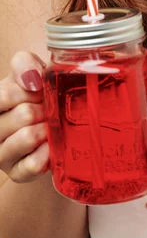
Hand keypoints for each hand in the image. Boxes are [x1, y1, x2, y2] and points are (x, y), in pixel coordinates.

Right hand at [0, 51, 48, 182]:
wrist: (47, 120)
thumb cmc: (33, 93)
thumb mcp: (28, 72)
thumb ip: (25, 64)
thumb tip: (33, 79)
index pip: (3, 96)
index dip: (28, 90)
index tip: (39, 90)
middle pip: (23, 115)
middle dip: (43, 108)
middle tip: (48, 108)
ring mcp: (1, 155)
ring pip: (28, 137)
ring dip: (47, 128)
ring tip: (50, 125)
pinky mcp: (17, 173)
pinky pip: (33, 164)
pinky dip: (47, 152)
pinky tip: (50, 145)